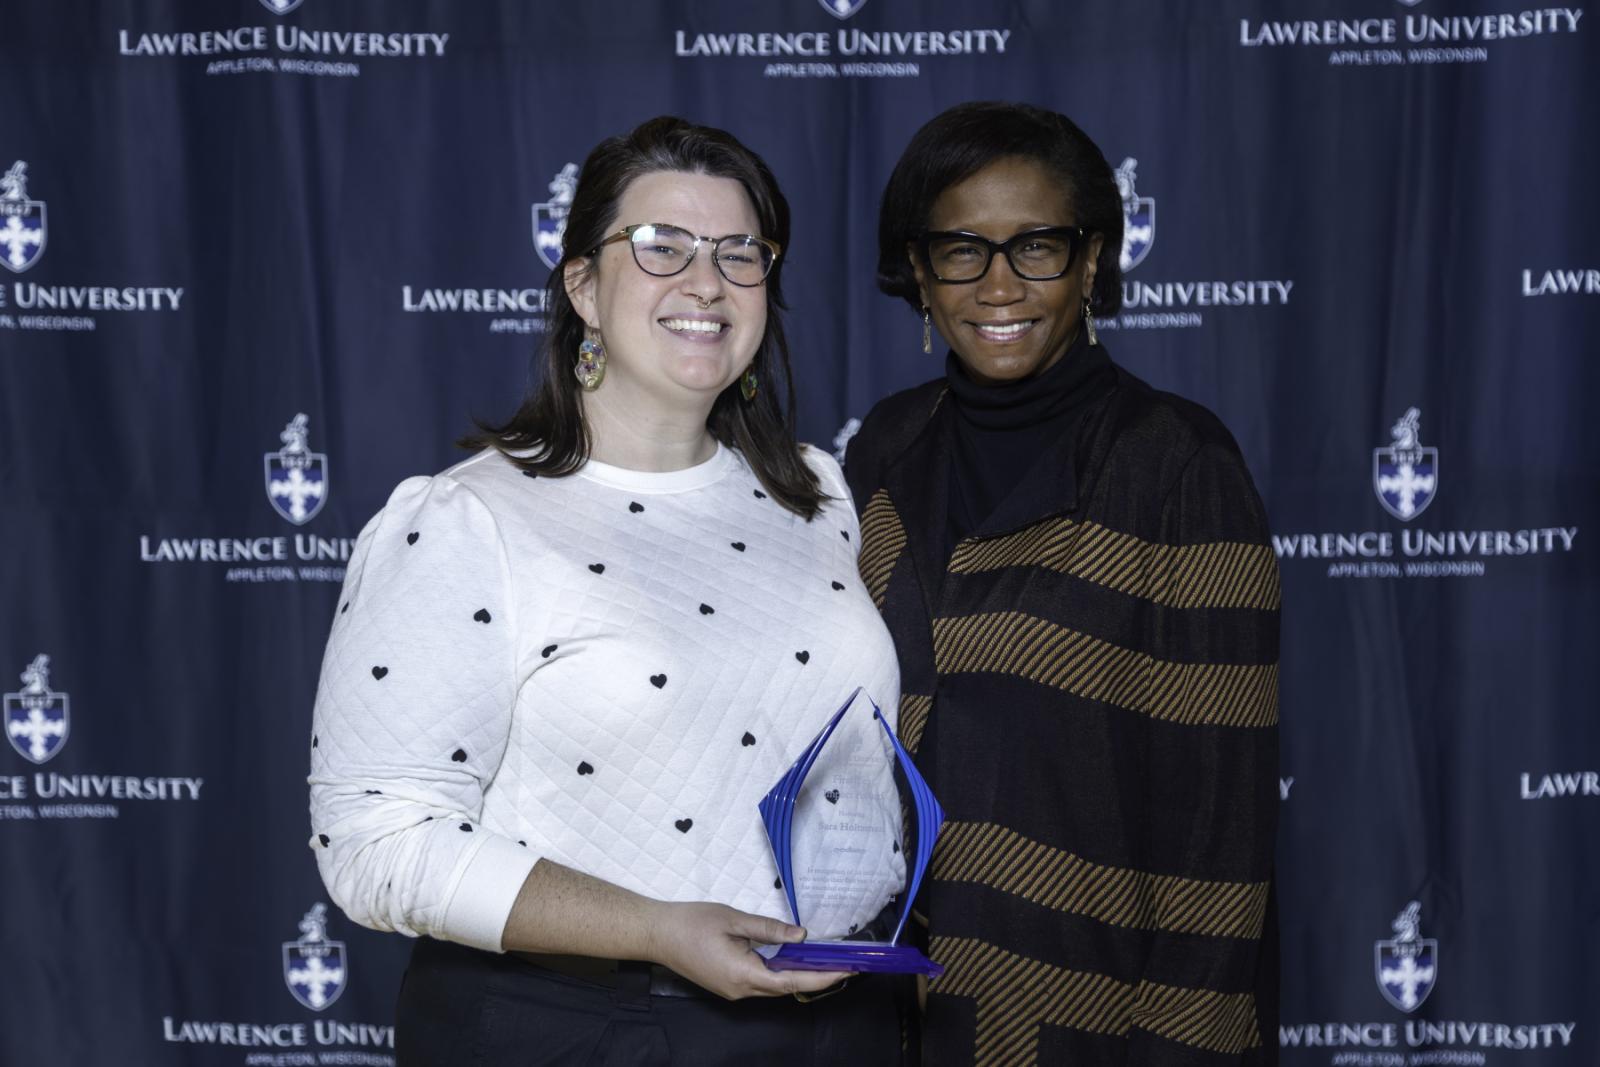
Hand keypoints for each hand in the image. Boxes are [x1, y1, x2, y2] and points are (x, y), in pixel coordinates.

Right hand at [644, 901, 852, 999]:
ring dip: (798, 976)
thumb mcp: (734, 920)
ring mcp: (733, 990)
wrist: (656, 934)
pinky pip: (760, 982)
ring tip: (823, 960)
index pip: (792, 982)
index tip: (846, 969)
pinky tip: (791, 959)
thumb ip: (769, 928)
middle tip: (843, 962)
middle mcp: (741, 990)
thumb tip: (802, 936)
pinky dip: (780, 973)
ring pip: (773, 986)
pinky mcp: (727, 985)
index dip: (822, 977)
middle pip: (786, 988)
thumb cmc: (692, 923)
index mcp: (744, 975)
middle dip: (816, 977)